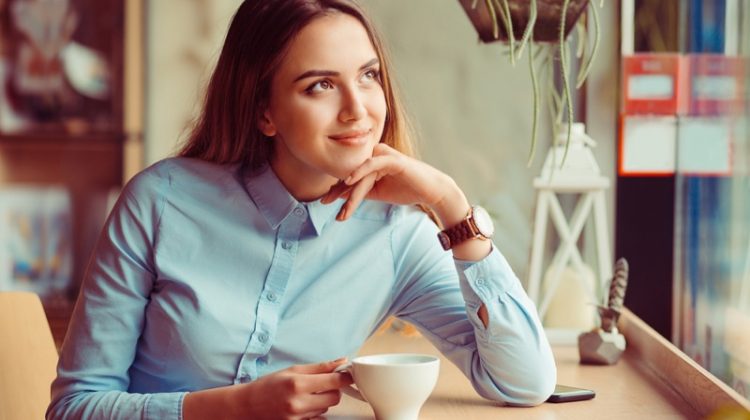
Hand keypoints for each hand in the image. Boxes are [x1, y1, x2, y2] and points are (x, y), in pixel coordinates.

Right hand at [183, 358, 351, 419]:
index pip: (334, 381)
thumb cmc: (269, 385)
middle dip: (333, 389)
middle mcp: (299, 402)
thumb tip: (342, 360)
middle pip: (335, 397)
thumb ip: (320, 367)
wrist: (248, 406)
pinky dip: (315, 411)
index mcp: (298, 384)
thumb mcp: (293, 370)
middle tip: (322, 384)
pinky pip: (317, 418)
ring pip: (326, 408)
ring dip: (322, 400)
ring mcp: (298, 417)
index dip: (345, 376)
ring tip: (306, 394)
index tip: (348, 373)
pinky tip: (302, 405)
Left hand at [321, 143, 459, 221]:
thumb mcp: (378, 193)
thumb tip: (340, 194)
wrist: (432, 191)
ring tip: (343, 210)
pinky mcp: (392, 159)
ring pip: (361, 175)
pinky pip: (372, 164)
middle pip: (352, 174)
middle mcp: (376, 155)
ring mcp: (384, 155)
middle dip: (338, 191)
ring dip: (351, 194)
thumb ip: (361, 191)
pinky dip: (360, 171)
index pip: (351, 176)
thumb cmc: (407, 190)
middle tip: (324, 203)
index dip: (337, 189)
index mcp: (372, 162)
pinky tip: (349, 181)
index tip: (324, 201)